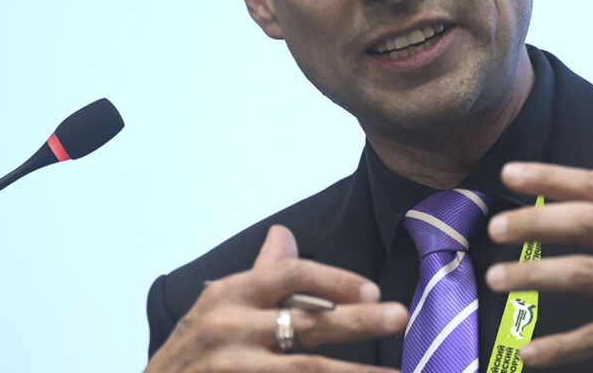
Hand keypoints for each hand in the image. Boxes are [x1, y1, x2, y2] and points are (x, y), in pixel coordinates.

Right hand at [146, 225, 407, 372]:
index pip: (290, 274)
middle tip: (400, 315)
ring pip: (304, 372)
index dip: (335, 279)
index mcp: (229, 296)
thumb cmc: (191, 352)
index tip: (372, 291)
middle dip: (358, 322)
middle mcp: (229, 331)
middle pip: (306, 325)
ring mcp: (232, 371)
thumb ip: (260, 275)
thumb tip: (285, 234)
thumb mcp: (218, 306)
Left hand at [485, 163, 592, 371]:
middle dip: (533, 221)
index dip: (548, 176)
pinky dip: (558, 346)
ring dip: (533, 274)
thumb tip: (564, 207)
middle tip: (494, 228)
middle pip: (583, 220)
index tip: (508, 174)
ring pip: (582, 273)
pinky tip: (528, 352)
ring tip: (496, 278)